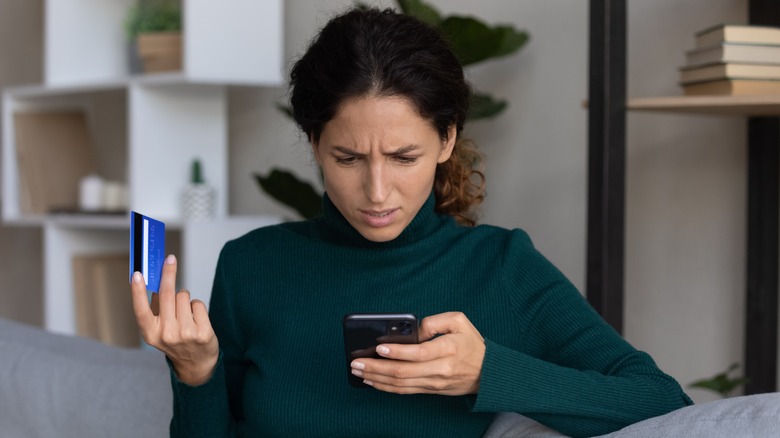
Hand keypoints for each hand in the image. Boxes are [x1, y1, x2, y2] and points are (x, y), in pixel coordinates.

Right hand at [130, 254, 218, 385]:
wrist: (196, 364)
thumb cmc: (175, 341)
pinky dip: (196, 306)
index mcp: (150, 333)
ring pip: (184, 296)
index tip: (137, 274)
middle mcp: (166, 334)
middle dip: (169, 273)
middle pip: (167, 294)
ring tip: (185, 313)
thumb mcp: (159, 329)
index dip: (137, 291)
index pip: (141, 309)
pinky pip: (197, 303)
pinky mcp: (203, 332)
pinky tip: (195, 318)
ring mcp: (185, 334)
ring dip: (184, 298)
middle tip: (170, 260)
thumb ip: (155, 308)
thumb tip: (154, 281)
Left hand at [350, 312, 484, 394]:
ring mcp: (434, 383)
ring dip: (376, 379)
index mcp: (448, 349)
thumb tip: (413, 329)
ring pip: (401, 384)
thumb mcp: (459, 321)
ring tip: (358, 371)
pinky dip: (386, 387)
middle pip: (403, 372)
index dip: (397, 352)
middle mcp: (440, 369)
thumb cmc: (472, 343)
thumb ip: (434, 321)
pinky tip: (372, 381)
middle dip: (376, 367)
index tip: (379, 347)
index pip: (418, 353)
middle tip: (356, 362)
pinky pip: (405, 391)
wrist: (488, 373)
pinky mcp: (430, 390)